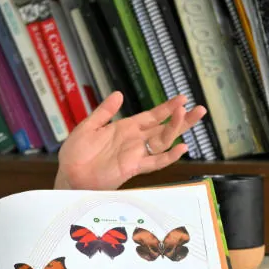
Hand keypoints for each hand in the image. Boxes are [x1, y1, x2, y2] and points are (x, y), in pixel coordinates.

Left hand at [55, 92, 206, 190]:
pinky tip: (181, 148)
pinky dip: (169, 156)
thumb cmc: (76, 152)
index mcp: (125, 128)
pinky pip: (155, 162)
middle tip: (200, 109)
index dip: (167, 108)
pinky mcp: (133, 168)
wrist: (69, 173)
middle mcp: (134, 140)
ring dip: (176, 130)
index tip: (183, 98)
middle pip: (163, 128)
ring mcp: (135, 154)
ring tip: (188, 117)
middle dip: (181, 119)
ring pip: (163, 142)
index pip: (152, 116)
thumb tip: (119, 94)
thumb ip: (104, 112)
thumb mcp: (88, 126)